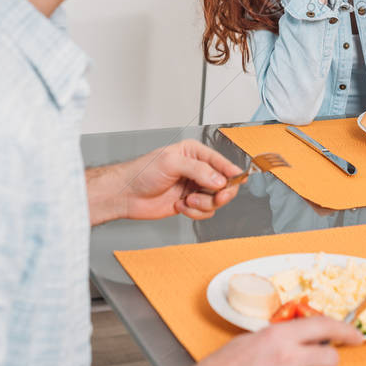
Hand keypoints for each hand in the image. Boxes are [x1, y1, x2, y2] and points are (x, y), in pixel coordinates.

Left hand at [122, 140, 240, 219]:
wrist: (127, 194)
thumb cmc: (143, 172)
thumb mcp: (171, 163)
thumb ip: (198, 170)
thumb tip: (219, 179)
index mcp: (195, 153)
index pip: (221, 162)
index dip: (231, 171)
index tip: (239, 179)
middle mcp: (197, 170)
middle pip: (224, 183)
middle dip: (220, 192)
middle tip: (216, 196)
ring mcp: (194, 188)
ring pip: (216, 200)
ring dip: (203, 203)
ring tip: (187, 200)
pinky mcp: (189, 204)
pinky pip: (205, 212)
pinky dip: (195, 212)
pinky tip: (180, 206)